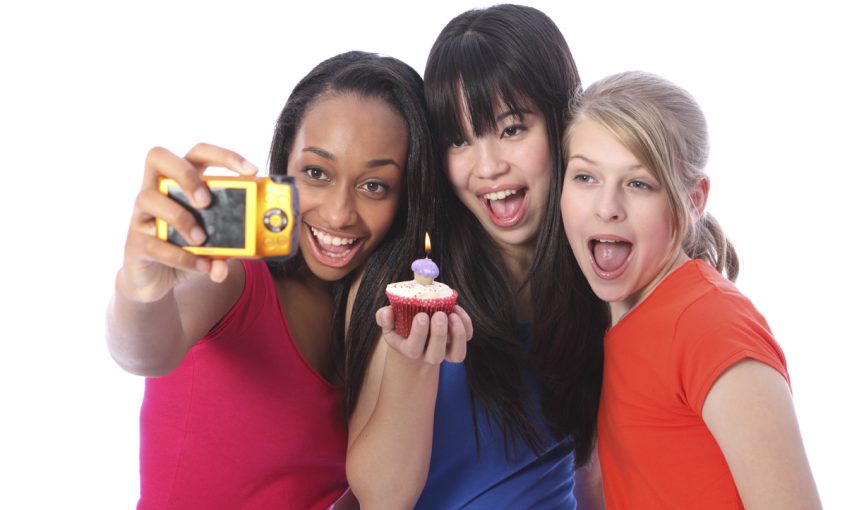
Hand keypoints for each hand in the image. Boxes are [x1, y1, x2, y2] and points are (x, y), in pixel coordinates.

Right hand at [118, 143, 257, 301]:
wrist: (156, 279)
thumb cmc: (186, 248)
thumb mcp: (214, 242)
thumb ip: (230, 244)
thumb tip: (237, 254)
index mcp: (180, 181)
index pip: (197, 153)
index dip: (224, 156)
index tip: (251, 171)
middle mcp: (157, 190)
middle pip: (158, 157)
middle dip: (185, 175)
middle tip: (206, 201)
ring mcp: (142, 214)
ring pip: (148, 198)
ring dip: (180, 218)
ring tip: (201, 239)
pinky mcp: (135, 243)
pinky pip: (154, 244)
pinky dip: (182, 256)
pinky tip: (202, 266)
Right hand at [375, 305, 472, 364]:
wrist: (418, 335)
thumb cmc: (402, 327)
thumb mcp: (390, 323)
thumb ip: (384, 317)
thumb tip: (387, 312)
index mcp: (410, 350)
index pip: (414, 349)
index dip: (419, 333)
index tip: (421, 315)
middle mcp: (429, 355)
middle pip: (436, 354)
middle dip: (439, 334)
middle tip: (439, 315)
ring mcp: (446, 351)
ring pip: (458, 354)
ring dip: (458, 334)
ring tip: (452, 314)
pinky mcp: (458, 343)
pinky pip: (467, 338)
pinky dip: (466, 324)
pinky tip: (457, 310)